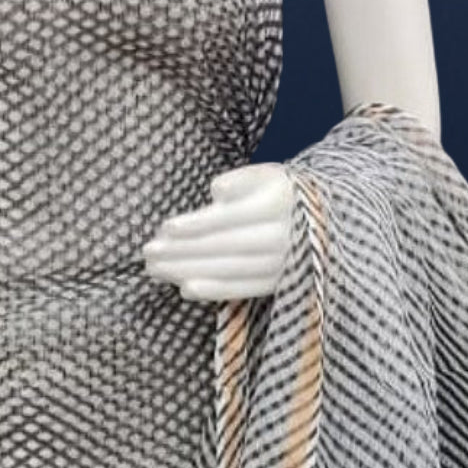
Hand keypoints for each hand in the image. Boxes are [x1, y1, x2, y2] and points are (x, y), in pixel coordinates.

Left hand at [141, 162, 294, 302]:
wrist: (318, 223)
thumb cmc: (279, 194)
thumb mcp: (267, 175)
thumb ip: (242, 179)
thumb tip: (216, 190)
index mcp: (279, 203)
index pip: (230, 217)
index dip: (197, 224)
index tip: (165, 227)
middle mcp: (283, 237)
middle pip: (224, 246)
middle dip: (182, 250)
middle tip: (148, 252)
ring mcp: (282, 265)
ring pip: (228, 270)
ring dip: (188, 271)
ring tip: (155, 269)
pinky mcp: (277, 284)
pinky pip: (241, 290)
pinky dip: (212, 292)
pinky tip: (184, 289)